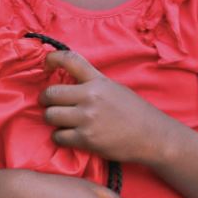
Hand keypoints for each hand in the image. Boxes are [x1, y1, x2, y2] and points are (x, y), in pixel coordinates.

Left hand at [40, 50, 165, 164]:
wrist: (152, 136)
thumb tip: (69, 85)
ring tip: (61, 121)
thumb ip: (92, 84)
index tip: (46, 63)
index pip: (70, 60)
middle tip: (48, 104)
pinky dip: (60, 137)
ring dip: (52, 119)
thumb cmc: (135, 112)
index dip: (52, 58)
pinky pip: (58, 136)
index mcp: (98, 81)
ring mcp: (87, 118)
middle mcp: (90, 97)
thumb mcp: (115, 88)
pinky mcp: (86, 139)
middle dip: (46, 99)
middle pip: (51, 93)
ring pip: (50, 116)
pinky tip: (68, 136)